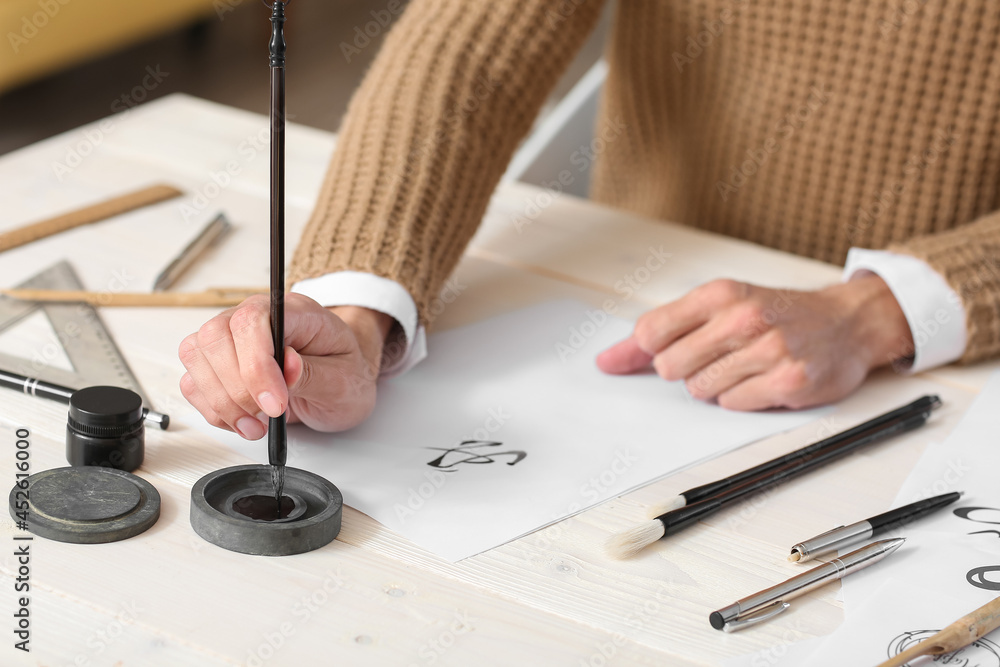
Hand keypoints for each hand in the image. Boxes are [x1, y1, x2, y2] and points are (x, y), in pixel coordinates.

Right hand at [179, 294, 393, 436]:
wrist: (341, 381)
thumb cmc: (344, 372)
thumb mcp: (344, 378)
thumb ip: (314, 372)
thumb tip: (287, 365)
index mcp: (292, 311)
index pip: (253, 320)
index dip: (256, 365)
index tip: (276, 403)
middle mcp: (256, 317)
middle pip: (215, 336)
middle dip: (236, 388)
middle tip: (267, 416)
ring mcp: (232, 338)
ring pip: (196, 357)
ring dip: (221, 402)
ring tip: (256, 426)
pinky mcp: (217, 363)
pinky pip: (193, 382)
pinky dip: (213, 410)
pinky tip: (242, 421)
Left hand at [596, 274, 912, 410]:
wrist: (847, 321)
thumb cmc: (777, 313)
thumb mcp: (718, 307)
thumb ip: (659, 332)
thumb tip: (607, 361)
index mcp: (719, 294)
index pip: (650, 332)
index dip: (652, 350)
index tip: (669, 348)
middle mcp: (742, 317)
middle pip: (670, 367)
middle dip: (686, 370)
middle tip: (717, 356)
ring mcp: (768, 350)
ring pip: (700, 390)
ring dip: (716, 385)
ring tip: (744, 366)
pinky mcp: (788, 380)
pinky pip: (733, 405)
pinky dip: (742, 399)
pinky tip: (762, 379)